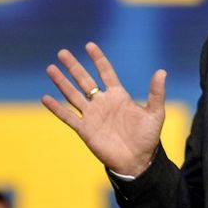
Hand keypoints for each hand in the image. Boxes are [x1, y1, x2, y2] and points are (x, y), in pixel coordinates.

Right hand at [41, 42, 165, 176]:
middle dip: (74, 66)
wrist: (137, 161)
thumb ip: (156, 93)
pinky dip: (56, 108)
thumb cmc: (148, 138)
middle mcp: (102, 103)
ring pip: (73, 95)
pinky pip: (68, 117)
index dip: (98, 59)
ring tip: (50, 68)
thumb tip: (162, 71)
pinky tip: (45, 98)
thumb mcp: (155, 113)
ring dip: (62, 82)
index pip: (105, 72)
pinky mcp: (85, 130)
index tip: (89, 45)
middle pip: (85, 80)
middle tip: (63, 52)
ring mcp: (92, 116)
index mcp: (118, 96)